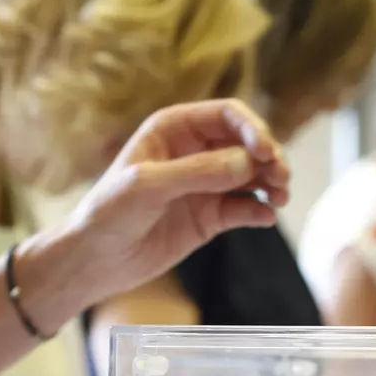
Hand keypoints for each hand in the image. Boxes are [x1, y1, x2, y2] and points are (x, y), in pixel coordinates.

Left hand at [45, 100, 289, 309]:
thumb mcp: (147, 186)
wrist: (95, 260)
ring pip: (252, 174)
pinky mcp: (210, 217)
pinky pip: (245, 208)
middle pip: (247, 143)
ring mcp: (205, 185)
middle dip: (269, 156)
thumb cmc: (108, 213)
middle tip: (281, 178)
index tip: (264, 152)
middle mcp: (194, 151)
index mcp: (174, 129)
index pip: (227, 115)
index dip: (251, 128)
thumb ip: (197, 172)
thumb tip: (247, 163)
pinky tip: (265, 217)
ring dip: (272, 182)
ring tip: (280, 198)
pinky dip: (260, 210)